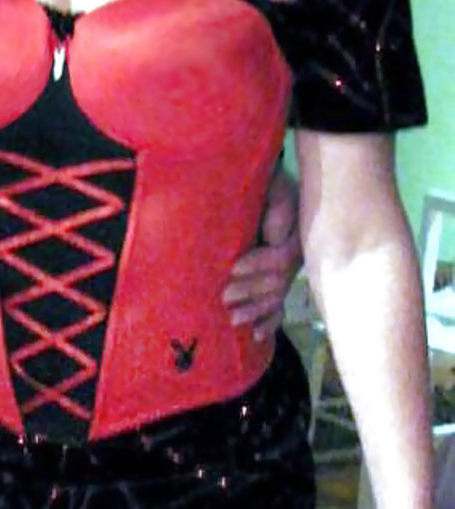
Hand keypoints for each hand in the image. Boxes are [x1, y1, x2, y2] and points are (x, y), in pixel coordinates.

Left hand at [222, 166, 301, 339]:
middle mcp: (294, 258)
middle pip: (276, 283)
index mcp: (295, 236)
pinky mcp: (277, 281)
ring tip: (233, 318)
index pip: (279, 259)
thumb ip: (277, 206)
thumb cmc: (268, 184)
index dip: (257, 265)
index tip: (234, 267)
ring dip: (255, 311)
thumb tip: (273, 236)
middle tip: (225, 295)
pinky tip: (257, 336)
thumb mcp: (275, 185)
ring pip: (276, 299)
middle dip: (250, 292)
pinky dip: (269, 322)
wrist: (270, 187)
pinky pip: (279, 307)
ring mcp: (287, 272)